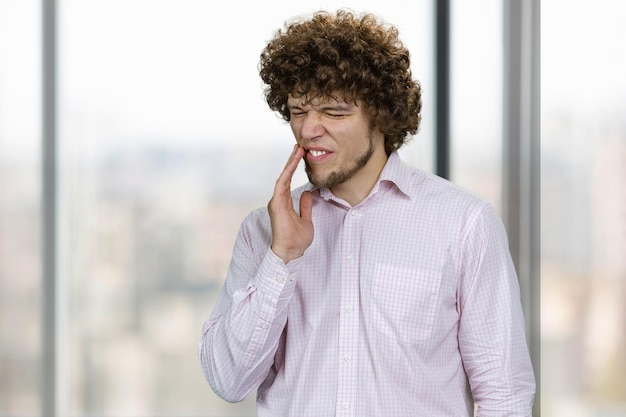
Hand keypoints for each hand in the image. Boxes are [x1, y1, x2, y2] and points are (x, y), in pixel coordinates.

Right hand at [268, 145, 313, 262]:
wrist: (291, 251)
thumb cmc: (296, 239)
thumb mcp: (306, 219)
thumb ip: (305, 206)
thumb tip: (308, 193)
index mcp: (284, 203)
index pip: (288, 181)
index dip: (294, 167)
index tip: (301, 155)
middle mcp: (278, 200)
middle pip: (284, 176)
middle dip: (292, 160)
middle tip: (299, 146)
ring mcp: (276, 202)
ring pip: (283, 177)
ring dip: (290, 163)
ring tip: (298, 150)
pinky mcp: (276, 204)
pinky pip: (281, 184)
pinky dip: (287, 173)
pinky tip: (293, 163)